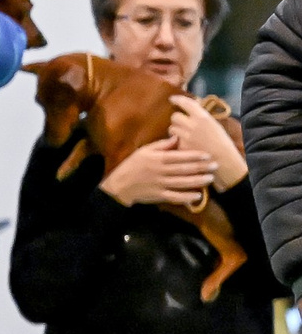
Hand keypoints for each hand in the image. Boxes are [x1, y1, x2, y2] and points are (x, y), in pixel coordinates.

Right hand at [100, 137, 214, 208]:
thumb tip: (177, 137)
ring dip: (197, 181)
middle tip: (215, 166)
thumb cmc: (131, 166)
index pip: (179, 156)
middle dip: (201, 167)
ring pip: (182, 182)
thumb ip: (161, 144)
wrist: (119, 186)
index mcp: (158, 159)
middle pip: (184, 169)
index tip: (207, 155)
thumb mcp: (143, 151)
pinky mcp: (158, 195)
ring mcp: (160, 184)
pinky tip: (197, 196)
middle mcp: (160, 171)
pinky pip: (174, 197)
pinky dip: (186, 197)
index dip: (194, 155)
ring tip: (210, 178)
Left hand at [169, 97, 246, 190]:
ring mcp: (184, 137)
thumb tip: (192, 111)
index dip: (177, 99)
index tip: (172, 98)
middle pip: (175, 117)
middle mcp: (192, 125)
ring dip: (176, 130)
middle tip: (182, 123)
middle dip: (177, 119)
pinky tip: (186, 146)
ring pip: (172, 129)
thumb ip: (201, 118)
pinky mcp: (180, 147)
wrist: (222, 161)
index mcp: (203, 117)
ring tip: (185, 136)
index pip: (186, 103)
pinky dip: (177, 142)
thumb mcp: (214, 125)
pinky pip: (173, 141)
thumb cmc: (222, 143)